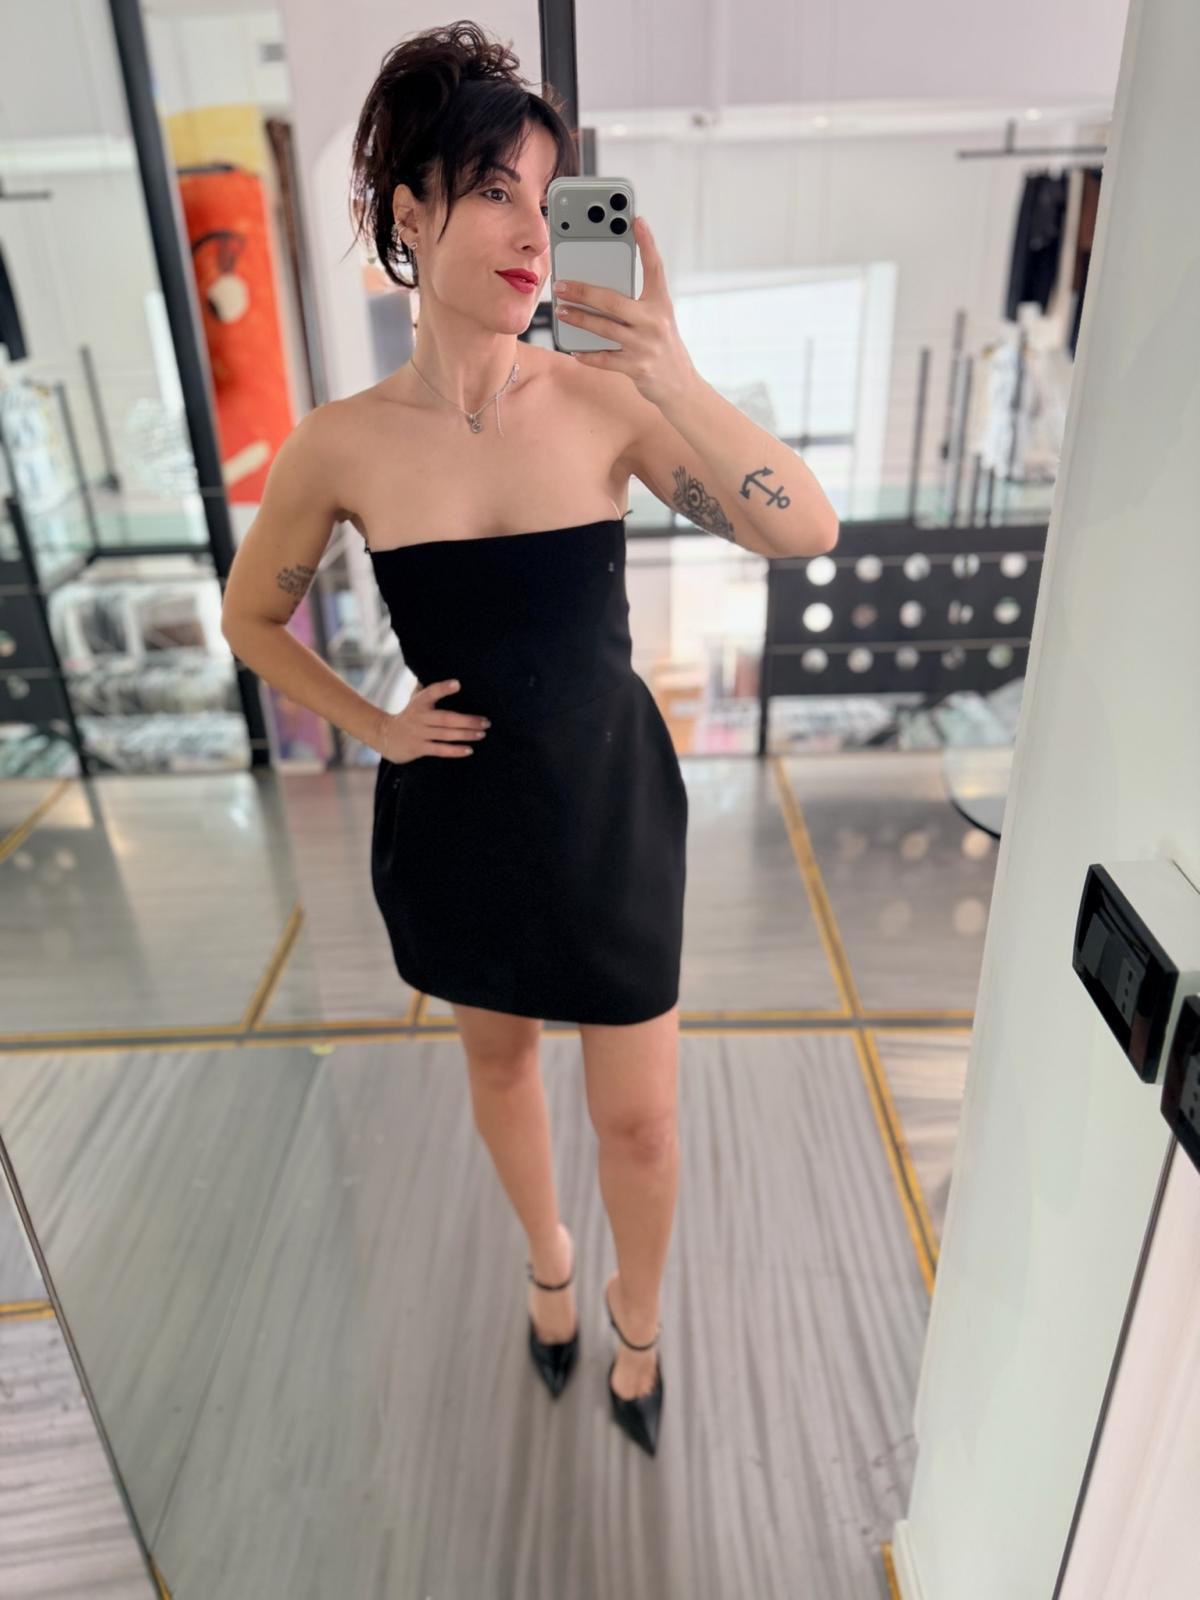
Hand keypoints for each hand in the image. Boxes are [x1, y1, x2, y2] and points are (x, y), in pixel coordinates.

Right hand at [375, 678, 489, 762]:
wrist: (385, 735)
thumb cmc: (409, 715)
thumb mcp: (416, 699)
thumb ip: (430, 689)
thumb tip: (452, 678)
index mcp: (420, 702)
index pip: (431, 692)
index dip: (444, 688)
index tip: (458, 684)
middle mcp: (420, 717)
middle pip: (447, 718)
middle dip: (468, 720)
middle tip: (486, 721)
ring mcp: (419, 733)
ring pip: (446, 734)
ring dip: (466, 734)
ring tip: (482, 734)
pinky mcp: (419, 748)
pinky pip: (440, 750)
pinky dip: (455, 750)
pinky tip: (469, 750)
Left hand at [554, 215, 697, 407]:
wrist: (680, 385)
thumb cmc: (663, 346)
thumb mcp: (659, 319)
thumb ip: (636, 303)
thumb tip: (601, 293)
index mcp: (661, 304)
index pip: (655, 268)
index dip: (647, 243)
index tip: (636, 220)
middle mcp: (654, 321)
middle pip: (612, 301)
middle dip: (583, 292)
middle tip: (562, 286)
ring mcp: (644, 345)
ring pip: (603, 329)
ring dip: (578, 320)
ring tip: (561, 312)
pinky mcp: (636, 367)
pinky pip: (604, 359)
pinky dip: (587, 356)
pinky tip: (574, 350)